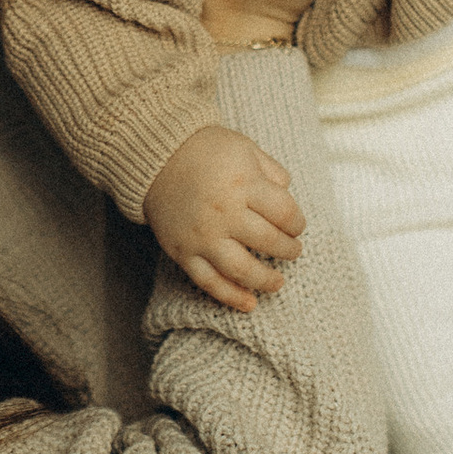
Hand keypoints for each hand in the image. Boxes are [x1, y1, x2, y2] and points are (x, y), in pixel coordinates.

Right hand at [144, 123, 306, 312]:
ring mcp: (202, 236)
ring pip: (241, 269)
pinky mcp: (183, 252)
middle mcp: (223, 212)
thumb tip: (289, 196)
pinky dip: (230, 297)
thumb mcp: (245, 148)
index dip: (297, 223)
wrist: (155, 157)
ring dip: (266, 280)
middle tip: (292, 250)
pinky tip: (250, 305)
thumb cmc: (205, 150)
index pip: (284, 213)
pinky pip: (209, 281)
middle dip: (288, 249)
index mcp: (243, 183)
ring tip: (278, 282)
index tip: (296, 226)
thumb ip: (271, 171)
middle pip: (268, 241)